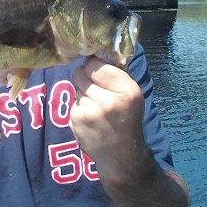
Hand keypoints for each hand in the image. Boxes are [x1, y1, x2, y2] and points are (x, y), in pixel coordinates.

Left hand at [70, 56, 149, 179]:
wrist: (122, 155)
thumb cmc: (127, 119)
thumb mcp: (133, 94)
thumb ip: (116, 73)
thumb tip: (96, 52)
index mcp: (126, 90)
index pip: (96, 64)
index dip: (94, 65)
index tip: (98, 71)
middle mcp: (108, 100)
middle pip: (81, 72)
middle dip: (85, 77)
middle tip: (95, 89)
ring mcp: (89, 111)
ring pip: (76, 87)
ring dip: (83, 93)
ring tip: (96, 106)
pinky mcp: (76, 120)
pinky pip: (73, 102)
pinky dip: (79, 106)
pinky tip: (90, 117)